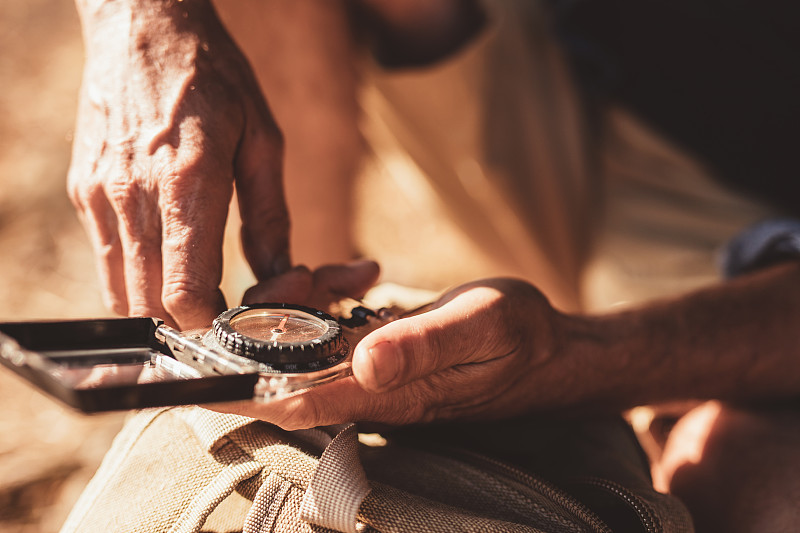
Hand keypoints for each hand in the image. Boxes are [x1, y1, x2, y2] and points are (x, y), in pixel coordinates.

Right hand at [68, 0, 287, 328]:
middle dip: (190, 322)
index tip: (238, 318)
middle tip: (224, 308)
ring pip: (121, 294)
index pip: (184, 293)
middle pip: (150, 307)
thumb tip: (281, 276)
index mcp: (187, 182)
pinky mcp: (83, 192)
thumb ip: (269, 217)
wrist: (143, 25)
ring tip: (198, 287)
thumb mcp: (263, 140)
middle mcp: (132, 196)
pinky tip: (168, 258)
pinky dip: (137, 279)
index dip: (213, 322)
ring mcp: (99, 196)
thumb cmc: (214, 76)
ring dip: (160, 307)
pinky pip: (107, 262)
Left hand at [218, 278, 584, 429]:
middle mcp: (371, 391)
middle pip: (289, 370)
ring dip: (302, 302)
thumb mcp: (483, 326)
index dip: (241, 396)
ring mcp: (374, 373)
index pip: (297, 406)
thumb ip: (423, 345)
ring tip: (340, 273)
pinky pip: (330, 328)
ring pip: (305, 344)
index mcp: (389, 394)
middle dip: (273, 321)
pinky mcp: (380, 353)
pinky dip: (328, 296)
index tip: (196, 381)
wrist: (551, 350)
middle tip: (300, 277)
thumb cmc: (524, 340)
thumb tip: (364, 364)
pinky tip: (356, 275)